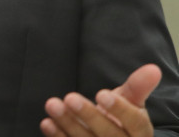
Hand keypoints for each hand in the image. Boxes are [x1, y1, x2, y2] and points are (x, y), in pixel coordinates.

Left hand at [40, 64, 161, 136]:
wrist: (107, 136)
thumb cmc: (120, 117)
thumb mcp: (130, 101)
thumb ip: (138, 86)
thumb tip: (153, 69)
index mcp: (140, 132)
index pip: (135, 122)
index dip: (119, 109)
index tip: (101, 94)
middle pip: (109, 134)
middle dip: (89, 116)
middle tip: (70, 97)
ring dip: (68, 123)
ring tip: (53, 105)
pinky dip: (58, 136)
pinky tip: (47, 123)